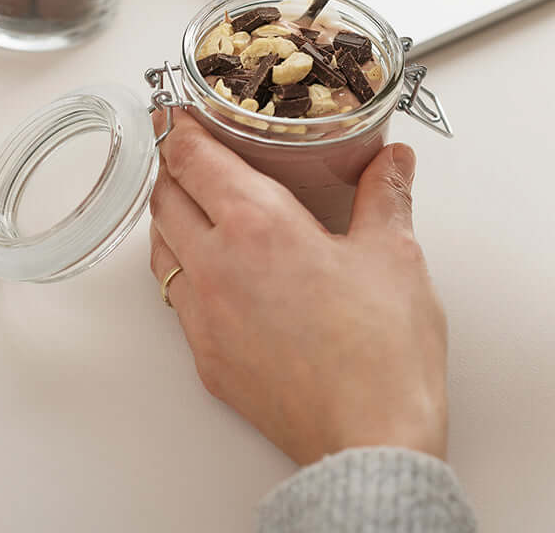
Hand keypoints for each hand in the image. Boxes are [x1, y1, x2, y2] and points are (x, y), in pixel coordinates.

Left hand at [149, 111, 447, 466]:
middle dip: (168, 165)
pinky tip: (210, 269)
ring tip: (193, 202)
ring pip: (159, 246)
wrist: (368, 443)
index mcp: (256, 225)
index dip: (177, 128)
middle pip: (164, 196)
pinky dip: (180, 267)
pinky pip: (174, 296)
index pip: (192, 159)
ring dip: (169, 215)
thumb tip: (394, 160)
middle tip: (183, 149)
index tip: (174, 111)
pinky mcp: (206, 357)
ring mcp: (203, 315)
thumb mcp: (395, 256)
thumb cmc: (382, 353)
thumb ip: (385, 194)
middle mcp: (215, 265)